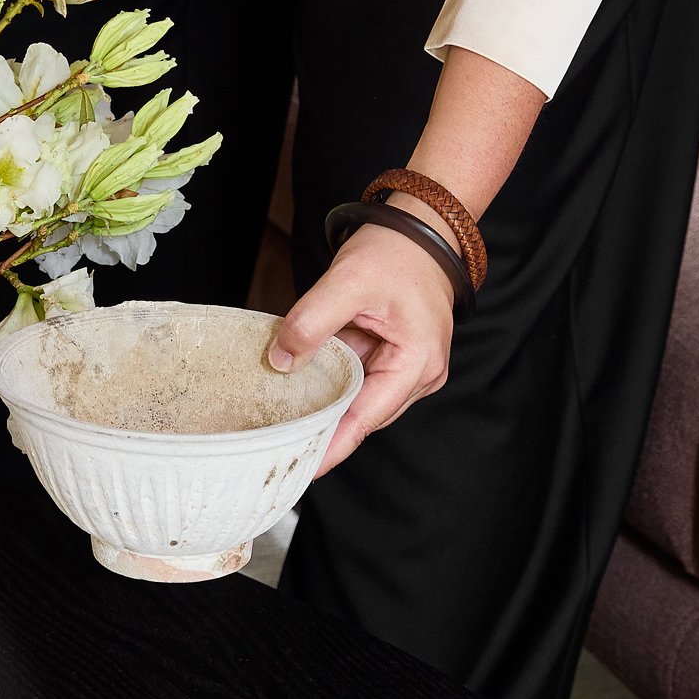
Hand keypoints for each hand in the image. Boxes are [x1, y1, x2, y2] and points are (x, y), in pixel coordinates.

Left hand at [267, 221, 455, 473]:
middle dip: (323, 429)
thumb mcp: (347, 281)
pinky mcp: (393, 360)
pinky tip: (302, 388)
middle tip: (278, 446)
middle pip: (363, 416)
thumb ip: (311, 322)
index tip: (303, 467)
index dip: (332, 445)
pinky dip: (332, 385)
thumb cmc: (397, 252)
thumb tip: (280, 360)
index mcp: (417, 361)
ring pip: (358, 401)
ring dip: (325, 405)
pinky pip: (358, 382)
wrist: (418, 231)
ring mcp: (408, 370)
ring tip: (283, 421)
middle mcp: (419, 374)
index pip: (366, 417)